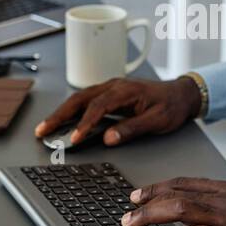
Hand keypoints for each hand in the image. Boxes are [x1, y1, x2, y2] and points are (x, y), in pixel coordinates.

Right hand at [33, 76, 201, 146]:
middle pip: (80, 99)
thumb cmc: (171, 106)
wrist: (182, 94)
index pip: (98, 107)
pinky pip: (86, 100)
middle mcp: (114, 86)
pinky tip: (63, 120)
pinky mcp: (110, 93)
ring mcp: (110, 88)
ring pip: (79, 98)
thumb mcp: (157, 121)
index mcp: (125, 91)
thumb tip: (108, 138)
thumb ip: (132, 129)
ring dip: (61, 112)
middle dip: (59, 115)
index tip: (74, 138)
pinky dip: (71, 110)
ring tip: (46, 127)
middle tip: (43, 131)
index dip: (83, 123)